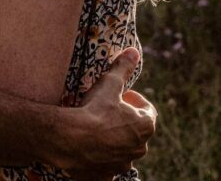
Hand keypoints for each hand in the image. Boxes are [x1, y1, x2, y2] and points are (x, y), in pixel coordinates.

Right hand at [66, 49, 156, 180]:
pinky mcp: (107, 175)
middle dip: (124, 119)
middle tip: (106, 108)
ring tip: (95, 126)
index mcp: (145, 126)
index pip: (147, 110)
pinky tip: (89, 148)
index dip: (134, 99)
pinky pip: (107, 166)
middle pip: (136, 130)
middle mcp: (140, 148)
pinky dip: (101, 158)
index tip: (120, 94)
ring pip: (123, 149)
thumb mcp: (109, 83)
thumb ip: (123, 68)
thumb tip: (134, 52)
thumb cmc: (94, 110)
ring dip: (114, 139)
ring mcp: (124, 164)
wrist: (72, 140)